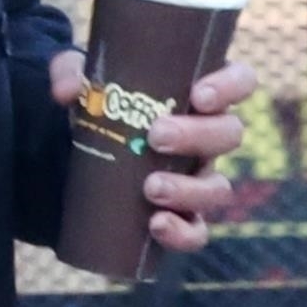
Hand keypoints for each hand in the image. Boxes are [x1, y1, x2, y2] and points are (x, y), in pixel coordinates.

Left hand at [49, 48, 256, 255]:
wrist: (75, 157)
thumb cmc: (100, 107)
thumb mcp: (83, 84)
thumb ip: (70, 74)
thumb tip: (66, 92)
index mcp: (200, 95)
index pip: (240, 82)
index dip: (231, 87)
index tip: (199, 95)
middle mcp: (207, 137)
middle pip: (229, 135)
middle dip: (197, 136)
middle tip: (156, 136)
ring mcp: (197, 179)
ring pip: (217, 188)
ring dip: (189, 189)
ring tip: (151, 188)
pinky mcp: (179, 216)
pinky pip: (196, 233)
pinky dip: (182, 233)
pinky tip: (156, 225)